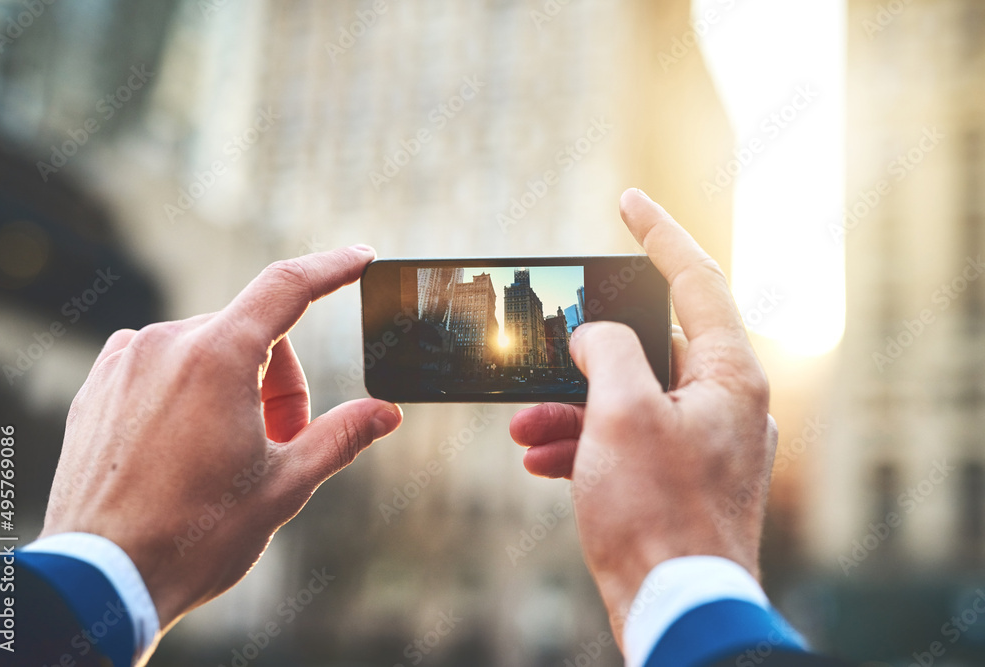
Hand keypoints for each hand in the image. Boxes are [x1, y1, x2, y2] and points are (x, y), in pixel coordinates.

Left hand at [39, 246, 402, 632]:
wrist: (99, 578)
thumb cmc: (195, 535)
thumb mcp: (284, 486)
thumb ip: (341, 436)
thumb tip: (386, 413)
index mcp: (217, 358)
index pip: (287, 287)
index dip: (332, 268)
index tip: (360, 257)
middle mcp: (166, 343)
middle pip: (253, 336)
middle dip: (280, 383)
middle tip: (281, 445)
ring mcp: (125, 361)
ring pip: (208, 351)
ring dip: (235, 389)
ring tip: (228, 458)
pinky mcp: (99, 385)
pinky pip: (164, 365)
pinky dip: (190, 392)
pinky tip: (186, 449)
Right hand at [509, 189, 776, 642]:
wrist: (675, 610)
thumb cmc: (657, 514)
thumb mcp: (621, 413)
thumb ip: (607, 351)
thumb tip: (596, 335)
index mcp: (730, 375)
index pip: (698, 280)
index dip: (660, 234)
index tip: (628, 202)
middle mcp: (725, 403)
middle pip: (650, 348)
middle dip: (582, 357)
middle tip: (539, 355)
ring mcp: (705, 444)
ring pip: (630, 399)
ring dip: (572, 409)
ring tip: (523, 429)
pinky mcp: (681, 479)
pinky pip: (629, 441)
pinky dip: (586, 444)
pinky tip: (542, 461)